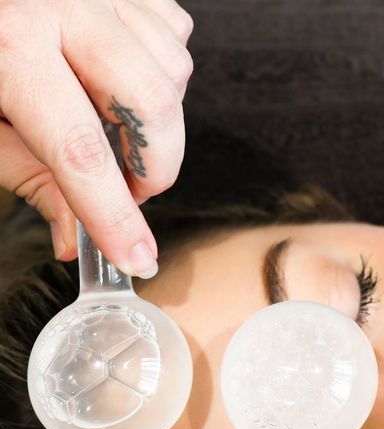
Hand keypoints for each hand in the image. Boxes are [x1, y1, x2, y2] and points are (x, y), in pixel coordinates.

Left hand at [0, 0, 193, 275]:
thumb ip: (31, 177)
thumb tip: (74, 238)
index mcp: (9, 46)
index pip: (80, 151)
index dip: (113, 214)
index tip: (137, 256)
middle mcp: (61, 6)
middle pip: (153, 105)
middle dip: (157, 166)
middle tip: (132, 188)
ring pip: (174, 71)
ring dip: (160, 118)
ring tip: (118, 123)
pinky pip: (176, 33)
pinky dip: (164, 68)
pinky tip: (125, 77)